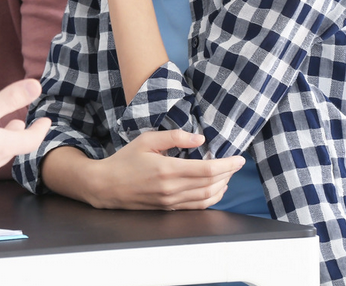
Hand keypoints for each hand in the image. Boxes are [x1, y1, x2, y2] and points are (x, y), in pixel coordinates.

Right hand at [85, 130, 242, 209]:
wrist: (106, 186)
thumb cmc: (125, 160)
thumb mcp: (147, 140)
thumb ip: (174, 137)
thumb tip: (199, 139)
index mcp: (167, 169)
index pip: (206, 169)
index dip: (226, 165)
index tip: (239, 159)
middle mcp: (171, 189)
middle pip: (210, 184)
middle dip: (228, 174)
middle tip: (237, 163)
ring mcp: (170, 202)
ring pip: (206, 197)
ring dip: (222, 187)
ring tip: (228, 175)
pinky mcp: (168, 209)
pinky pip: (196, 206)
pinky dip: (211, 198)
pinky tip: (215, 189)